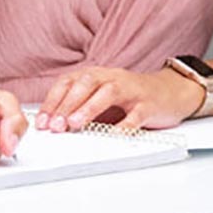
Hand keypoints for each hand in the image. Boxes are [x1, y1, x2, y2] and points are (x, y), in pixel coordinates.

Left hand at [36, 63, 202, 133]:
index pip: (69, 83)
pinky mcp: (149, 104)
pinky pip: (136, 114)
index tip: (42, 122)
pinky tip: (113, 136)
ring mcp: (132, 90)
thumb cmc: (131, 97)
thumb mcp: (103, 98)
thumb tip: (54, 125)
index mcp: (97, 75)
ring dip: (89, 108)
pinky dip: (125, 126)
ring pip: (108, 93)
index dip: (53, 101)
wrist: (170, 92)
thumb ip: (81, 107)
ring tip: (75, 124)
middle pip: (86, 84)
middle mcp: (112, 78)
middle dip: (67, 104)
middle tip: (55, 125)